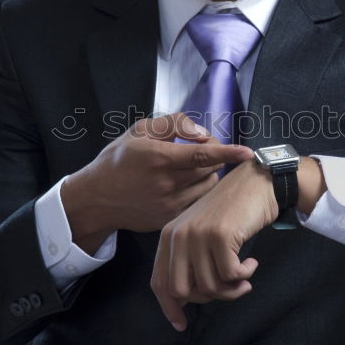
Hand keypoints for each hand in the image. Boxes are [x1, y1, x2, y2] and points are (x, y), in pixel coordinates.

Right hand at [61, 113, 254, 253]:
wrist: (96, 199)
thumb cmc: (118, 160)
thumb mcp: (139, 131)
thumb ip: (172, 124)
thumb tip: (200, 133)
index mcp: (159, 158)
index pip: (202, 155)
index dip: (228, 152)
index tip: (248, 152)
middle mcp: (166, 183)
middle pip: (210, 169)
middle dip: (214, 157)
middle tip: (201, 149)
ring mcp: (169, 205)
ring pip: (207, 187)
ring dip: (207, 175)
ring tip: (191, 167)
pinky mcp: (169, 219)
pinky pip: (197, 203)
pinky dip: (198, 192)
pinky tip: (183, 185)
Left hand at [150, 158, 278, 330]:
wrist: (256, 182)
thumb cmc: (232, 212)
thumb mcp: (201, 233)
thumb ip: (190, 261)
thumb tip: (185, 300)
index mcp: (169, 237)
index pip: (160, 283)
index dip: (169, 308)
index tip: (182, 324)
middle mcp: (178, 236)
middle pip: (183, 291)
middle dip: (208, 298)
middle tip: (230, 289)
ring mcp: (198, 235)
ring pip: (209, 286)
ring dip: (232, 289)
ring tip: (245, 276)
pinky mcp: (219, 235)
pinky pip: (230, 275)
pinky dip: (245, 275)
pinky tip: (252, 263)